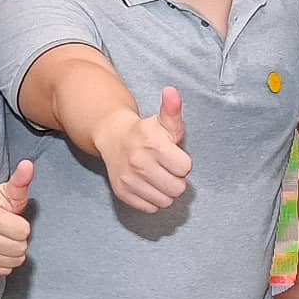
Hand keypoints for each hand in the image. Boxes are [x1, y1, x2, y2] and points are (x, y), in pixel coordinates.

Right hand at [0, 161, 34, 275]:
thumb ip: (21, 181)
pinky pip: (3, 270)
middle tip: (6, 229)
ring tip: (1, 238)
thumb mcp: (6, 190)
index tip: (10, 219)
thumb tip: (28, 165)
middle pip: (20, 248)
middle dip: (18, 238)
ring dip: (12, 251)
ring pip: (14, 261)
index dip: (21, 225)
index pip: (24, 232)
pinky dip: (3, 261)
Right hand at [101, 82, 192, 213]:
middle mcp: (139, 162)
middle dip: (176, 179)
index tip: (174, 156)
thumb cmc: (146, 131)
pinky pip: (150, 207)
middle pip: (177, 188)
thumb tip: (172, 91)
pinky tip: (148, 184)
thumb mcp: (163, 120)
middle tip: (167, 168)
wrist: (113, 138)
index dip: (183, 163)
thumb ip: (173, 109)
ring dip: (166, 191)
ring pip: (165, 201)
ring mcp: (129, 179)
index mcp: (152, 144)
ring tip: (158, 176)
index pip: (185, 168)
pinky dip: (153, 199)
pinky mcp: (122, 192)